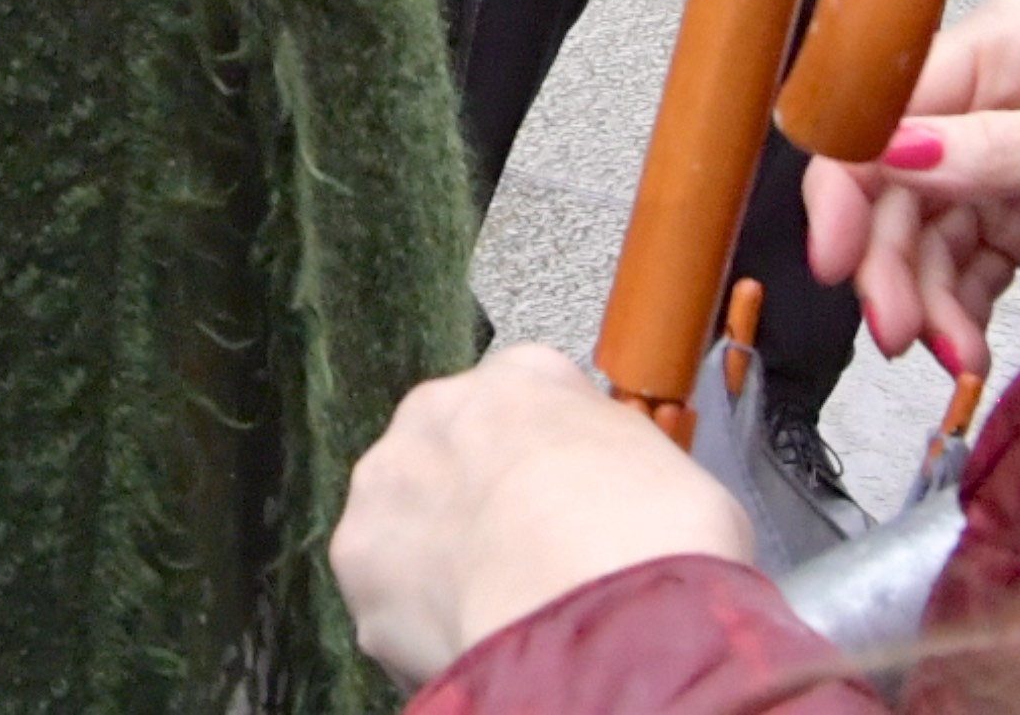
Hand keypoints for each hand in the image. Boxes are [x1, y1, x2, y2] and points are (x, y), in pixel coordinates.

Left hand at [332, 347, 751, 686]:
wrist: (599, 602)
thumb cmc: (649, 535)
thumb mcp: (662, 468)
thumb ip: (613, 463)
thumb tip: (615, 501)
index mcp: (525, 376)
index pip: (525, 410)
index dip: (548, 471)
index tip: (562, 510)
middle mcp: (444, 407)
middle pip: (452, 457)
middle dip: (478, 509)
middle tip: (524, 567)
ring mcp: (391, 478)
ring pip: (408, 521)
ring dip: (439, 561)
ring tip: (494, 612)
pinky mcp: (358, 556)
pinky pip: (386, 595)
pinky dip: (415, 625)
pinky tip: (468, 642)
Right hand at [800, 0, 1019, 374]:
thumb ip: (1008, 151)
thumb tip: (899, 152)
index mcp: (1012, 42)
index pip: (890, 100)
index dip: (850, 175)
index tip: (837, 254)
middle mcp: (995, 90)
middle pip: (893, 173)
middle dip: (887, 257)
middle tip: (894, 333)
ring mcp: (1003, 155)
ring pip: (919, 230)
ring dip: (920, 298)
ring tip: (947, 355)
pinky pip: (958, 267)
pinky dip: (954, 313)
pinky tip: (968, 350)